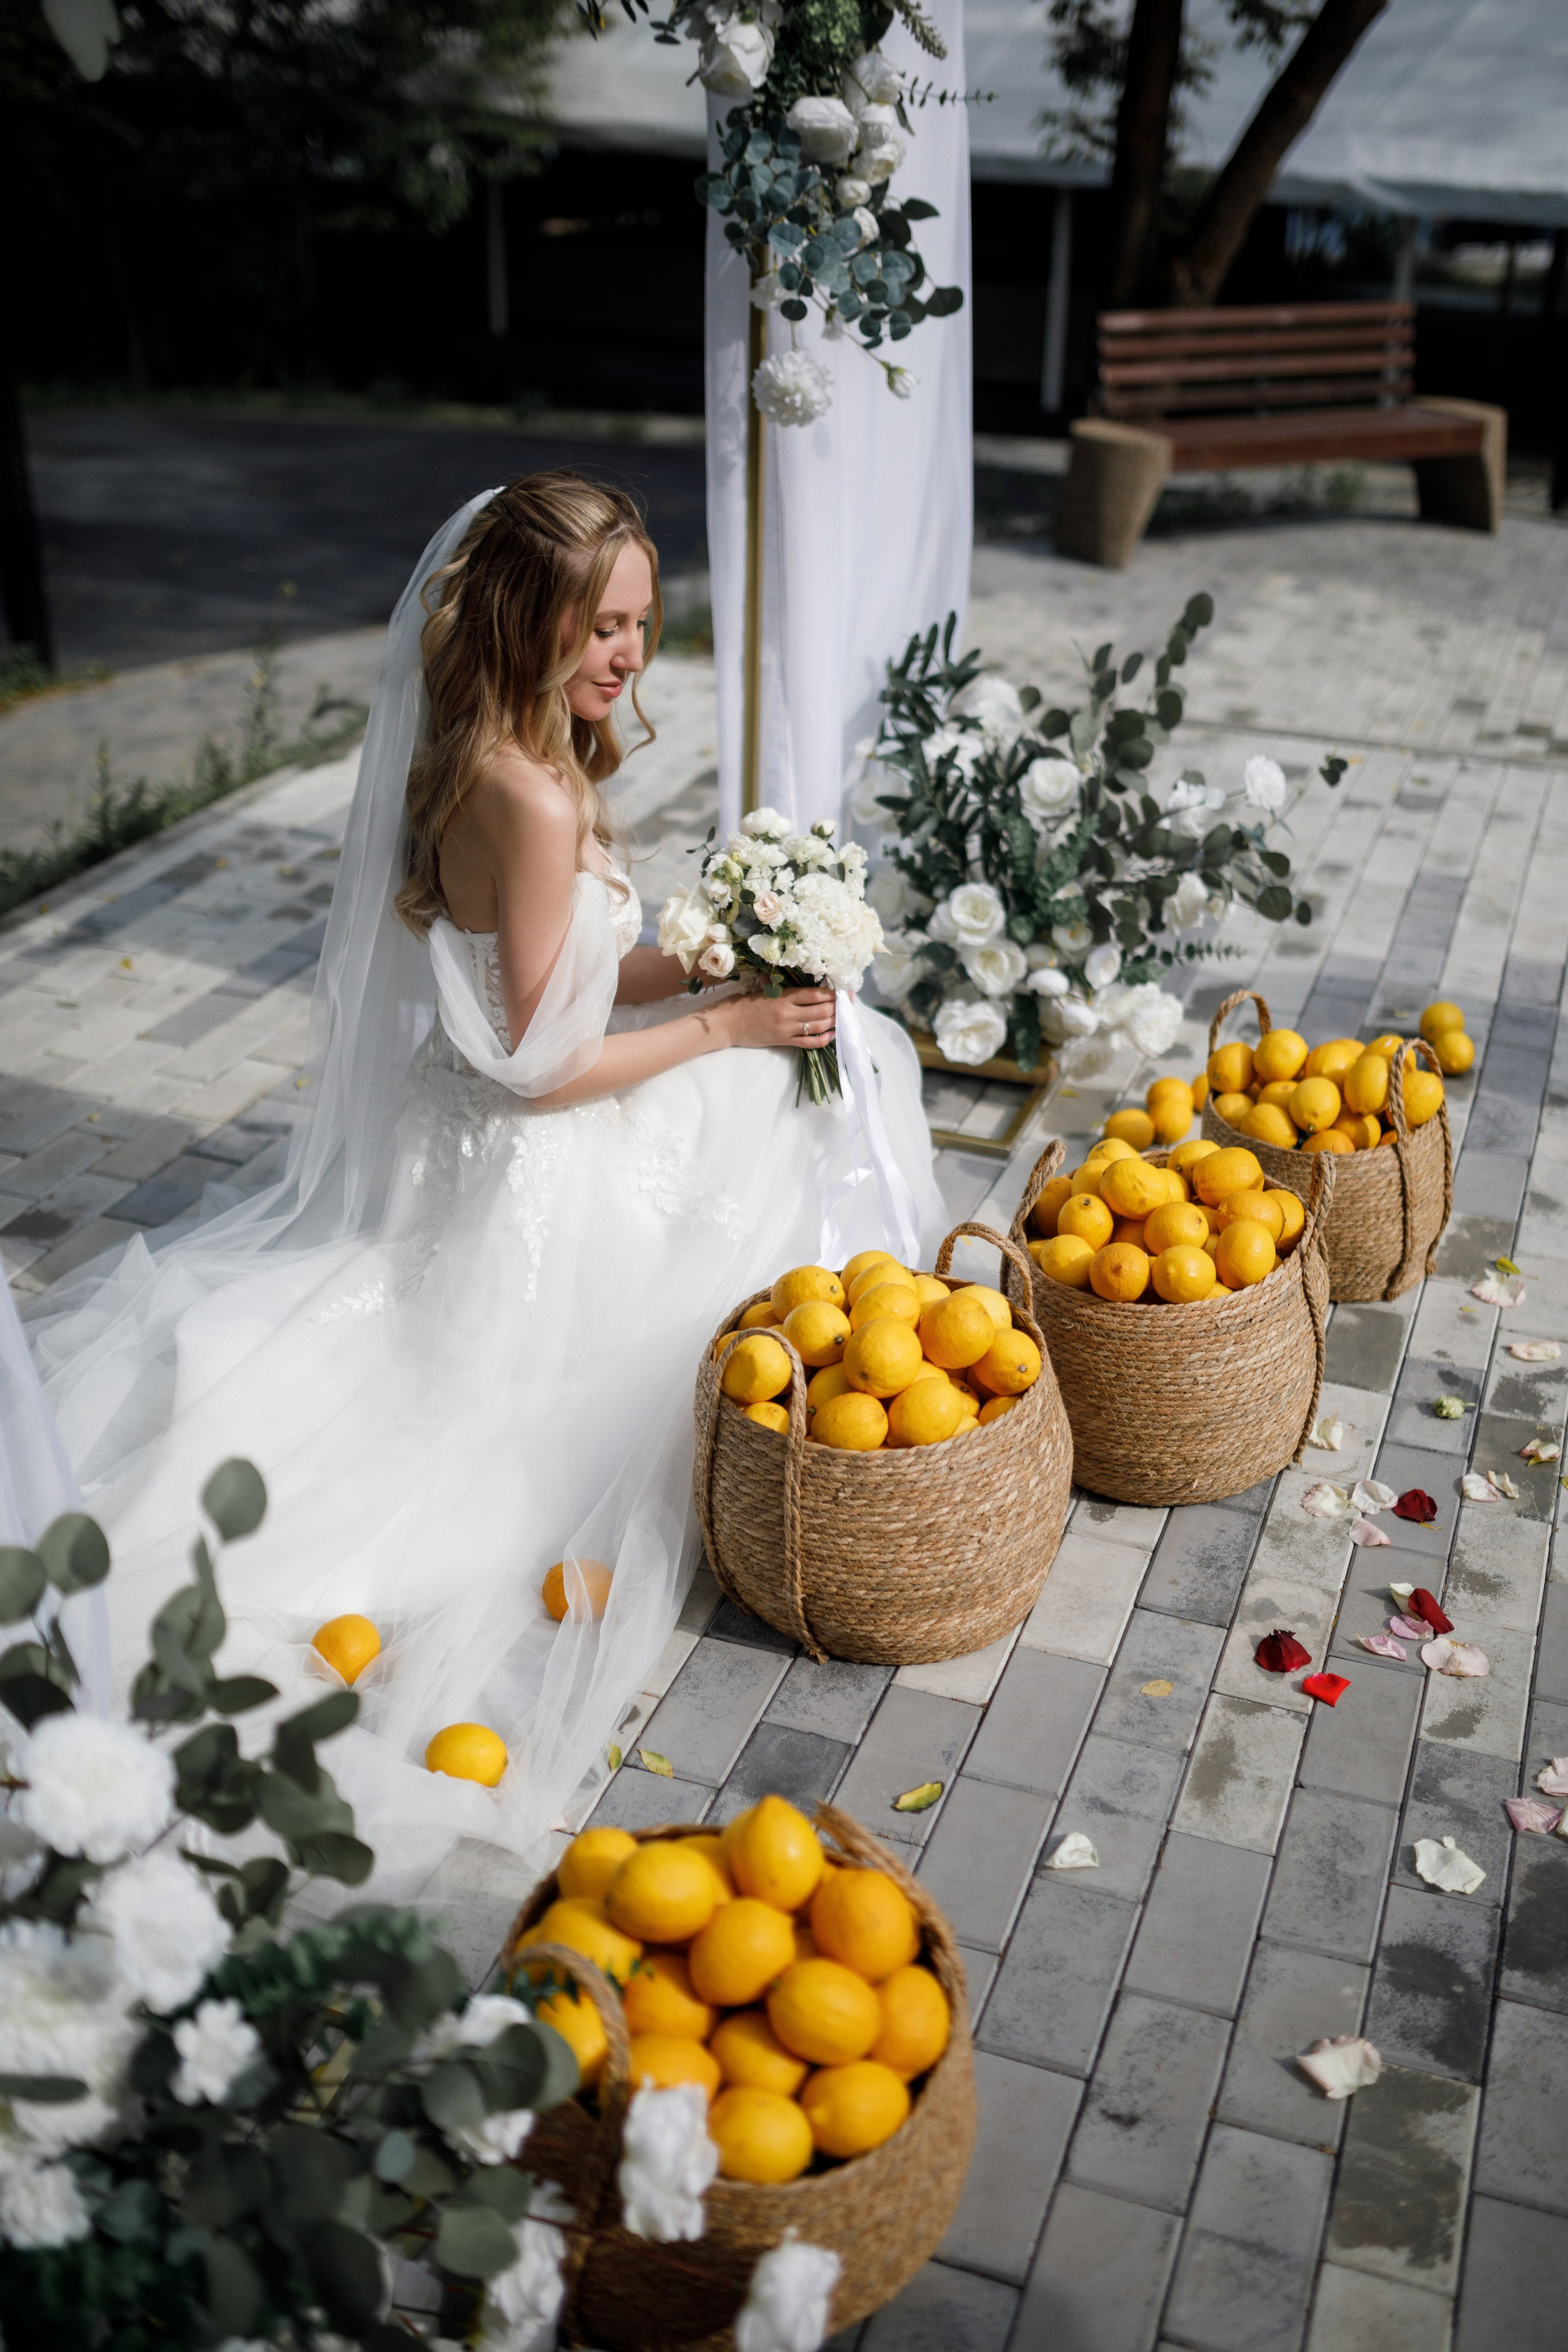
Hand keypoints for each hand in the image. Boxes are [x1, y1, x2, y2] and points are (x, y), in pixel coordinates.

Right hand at [717, 985, 836, 1052]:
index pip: (815, 994)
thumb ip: (784, 988)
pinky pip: (809, 1043)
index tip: (841, 991)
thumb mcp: (765, 989)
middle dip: (837, 1008)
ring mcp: (786, 1029)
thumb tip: (804, 983)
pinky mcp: (784, 1041)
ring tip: (841, 1017)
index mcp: (783, 996)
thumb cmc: (745, 1003)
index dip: (832, 993)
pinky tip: (832, 1035)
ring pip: (819, 1027)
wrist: (728, 1024)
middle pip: (822, 1010)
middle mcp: (788, 1013)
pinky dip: (824, 1039)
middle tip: (845, 1004)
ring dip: (833, 1022)